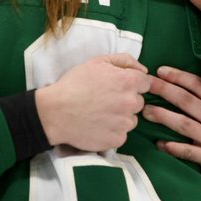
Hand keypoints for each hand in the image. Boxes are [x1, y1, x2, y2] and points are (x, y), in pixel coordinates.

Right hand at [36, 53, 150, 151]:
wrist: (55, 111)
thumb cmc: (75, 84)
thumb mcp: (98, 62)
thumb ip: (125, 60)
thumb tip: (144, 70)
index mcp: (128, 81)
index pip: (145, 83)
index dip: (132, 83)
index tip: (118, 87)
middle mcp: (130, 102)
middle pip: (139, 102)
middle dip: (127, 100)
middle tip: (106, 100)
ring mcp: (124, 123)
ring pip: (132, 120)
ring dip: (121, 117)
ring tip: (101, 114)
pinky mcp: (117, 140)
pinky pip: (122, 134)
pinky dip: (113, 131)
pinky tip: (98, 125)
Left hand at [145, 65, 200, 176]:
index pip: (199, 85)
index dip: (179, 77)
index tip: (161, 71)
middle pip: (188, 101)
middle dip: (166, 91)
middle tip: (147, 85)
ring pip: (185, 124)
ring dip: (164, 117)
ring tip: (146, 111)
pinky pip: (188, 151)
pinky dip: (173, 148)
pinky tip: (159, 143)